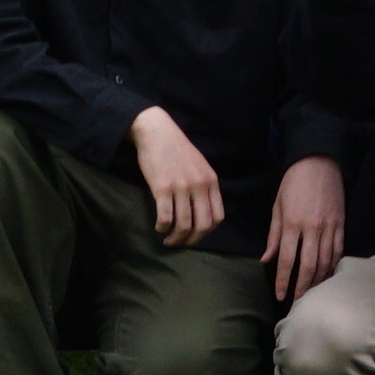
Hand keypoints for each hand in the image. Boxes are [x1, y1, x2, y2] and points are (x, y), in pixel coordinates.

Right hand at [129, 108, 226, 247]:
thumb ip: (205, 186)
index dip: (207, 232)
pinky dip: (162, 227)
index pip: (218, 217)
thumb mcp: (199, 165)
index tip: (195, 235)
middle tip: (181, 243)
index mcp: (211, 181)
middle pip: (203, 226)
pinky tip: (158, 227)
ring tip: (167, 240)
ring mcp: (181, 187)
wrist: (157, 131)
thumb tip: (204, 210)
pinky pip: (165, 218)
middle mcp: (199, 185)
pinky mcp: (162, 188)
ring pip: (183, 225)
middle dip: (192, 240)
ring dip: (175, 239)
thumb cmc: (177, 149)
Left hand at [265, 155, 346, 300]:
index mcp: (292, 223)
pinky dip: (333, 266)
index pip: (287, 260)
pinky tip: (327, 277)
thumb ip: (273, 235)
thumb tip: (266, 260)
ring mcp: (329, 227)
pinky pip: (338, 251)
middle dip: (302, 288)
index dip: (283, 281)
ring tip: (311, 294)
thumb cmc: (293, 183)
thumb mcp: (277, 206)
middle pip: (308, 266)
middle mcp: (312, 228)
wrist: (319, 162)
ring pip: (325, 262)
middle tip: (296, 302)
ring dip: (318, 281)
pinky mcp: (341, 224)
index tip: (279, 296)